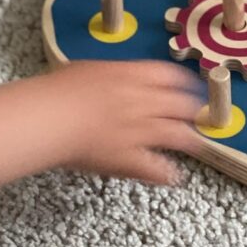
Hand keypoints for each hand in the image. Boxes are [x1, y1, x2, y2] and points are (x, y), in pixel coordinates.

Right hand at [54, 60, 204, 184]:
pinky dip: (167, 173)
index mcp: (132, 75)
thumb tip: (117, 77)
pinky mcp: (129, 158)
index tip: (192, 87)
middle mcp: (143, 101)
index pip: (172, 76)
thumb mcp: (88, 69)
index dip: (186, 83)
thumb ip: (112, 75)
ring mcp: (139, 131)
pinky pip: (156, 168)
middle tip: (198, 115)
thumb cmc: (58, 90)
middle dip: (193, 110)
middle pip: (181, 104)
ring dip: (189, 140)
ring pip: (177, 135)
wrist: (48, 116)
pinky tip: (172, 177)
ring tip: (196, 144)